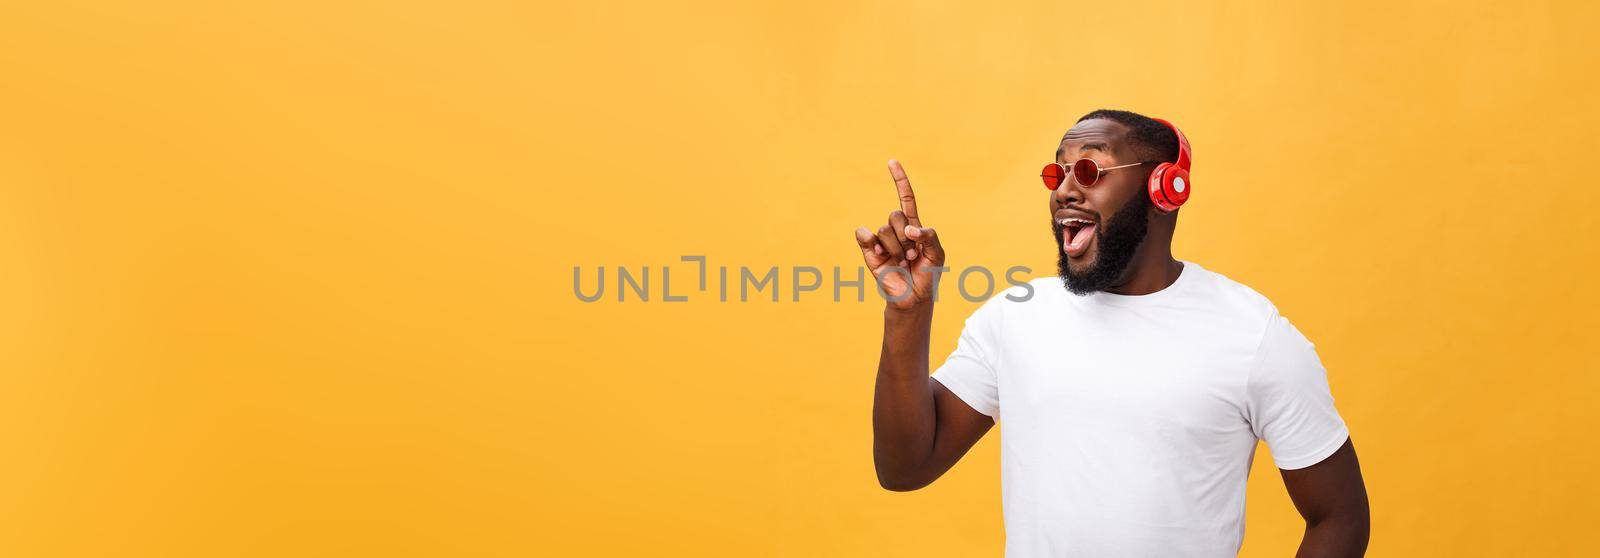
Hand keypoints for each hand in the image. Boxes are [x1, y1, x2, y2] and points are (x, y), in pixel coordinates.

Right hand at [854, 160, 945, 310]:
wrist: (913, 298)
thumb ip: (930, 236)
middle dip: (906, 236)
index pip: (905, 198)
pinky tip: (884, 257)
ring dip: (897, 248)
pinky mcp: (869, 253)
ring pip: (884, 229)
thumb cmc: (928, 275)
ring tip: (902, 262)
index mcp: (913, 226)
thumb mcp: (938, 254)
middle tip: (912, 255)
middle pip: (895, 215)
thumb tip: (909, 229)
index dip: (899, 180)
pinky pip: (865, 236)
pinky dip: (871, 241)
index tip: (891, 162)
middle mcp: (895, 230)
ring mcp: (881, 241)